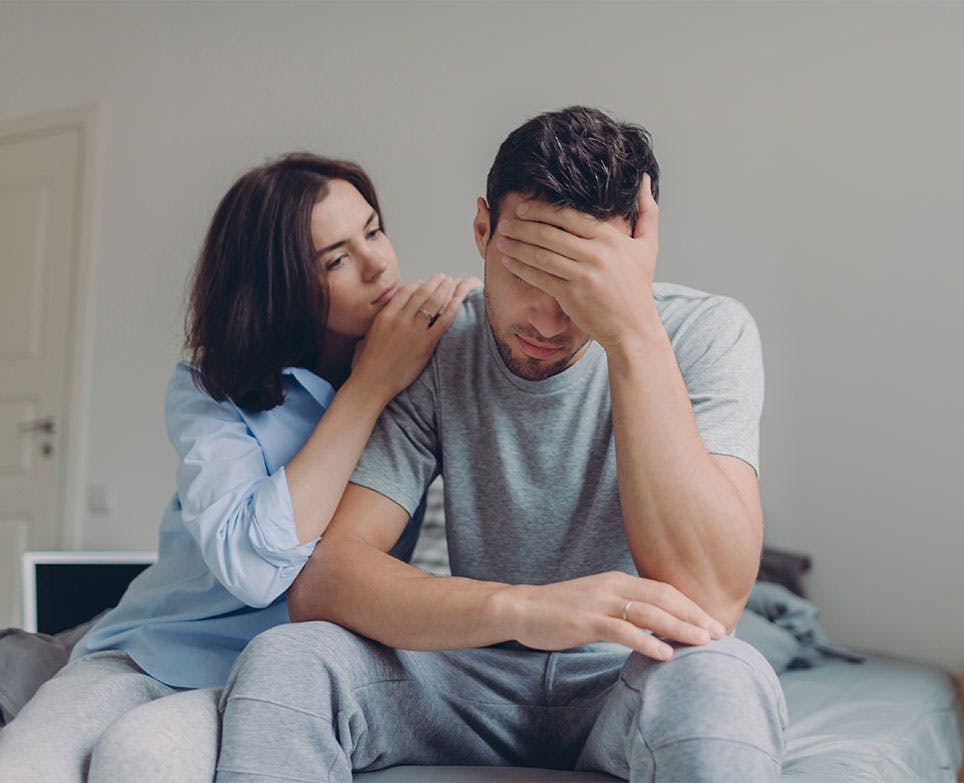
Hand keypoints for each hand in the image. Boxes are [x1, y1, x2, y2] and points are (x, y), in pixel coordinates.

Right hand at [351, 274, 478, 399]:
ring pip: (433, 303)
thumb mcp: (366, 336)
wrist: (372, 383)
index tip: (424, 283)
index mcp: (385, 315)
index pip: (405, 291)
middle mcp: (400, 319)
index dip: (417, 284)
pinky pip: (443, 321)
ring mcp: (414, 331)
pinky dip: (452, 309)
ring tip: (452, 283)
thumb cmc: (366, 364)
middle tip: (443, 277)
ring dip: (444, 290)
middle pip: (422, 293)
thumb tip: (382, 318)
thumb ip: (378, 323)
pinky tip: (458, 301)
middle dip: (434, 282)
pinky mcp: (426, 344)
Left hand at [496, 174, 658, 349]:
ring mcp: (582, 276)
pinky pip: (540, 277)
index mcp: (610, 238)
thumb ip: (647, 211)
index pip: (568, 216)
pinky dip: (521, 268)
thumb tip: (644, 179)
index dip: (542, 210)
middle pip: (550, 233)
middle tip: (506, 222)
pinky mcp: (571, 296)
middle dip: (522, 226)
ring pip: (541, 255)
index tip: (523, 208)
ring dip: (517, 246)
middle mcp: (595, 254)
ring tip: (501, 239)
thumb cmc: (638, 286)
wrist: (634, 327)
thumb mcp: (647, 245)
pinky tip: (508, 261)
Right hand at [504, 570, 725, 660]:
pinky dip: (647, 641)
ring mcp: (600, 603)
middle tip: (720, 633)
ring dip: (679, 627)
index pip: (664, 589)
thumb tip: (653, 624)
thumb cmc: (560, 609)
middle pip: (664, 597)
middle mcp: (613, 586)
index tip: (712, 622)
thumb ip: (623, 608)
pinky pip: (623, 631)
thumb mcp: (597, 601)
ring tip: (703, 642)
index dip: (691, 605)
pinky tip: (665, 653)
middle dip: (694, 615)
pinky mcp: (586, 621)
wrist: (521, 608)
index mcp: (618, 580)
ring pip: (649, 613)